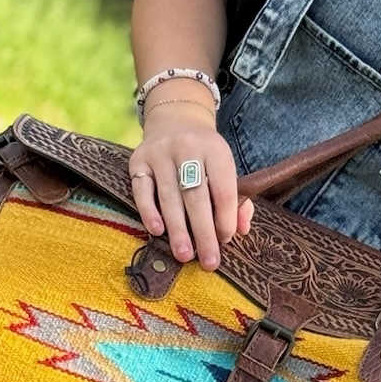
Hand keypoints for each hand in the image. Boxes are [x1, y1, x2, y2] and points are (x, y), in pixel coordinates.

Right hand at [130, 96, 253, 270]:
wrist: (175, 120)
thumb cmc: (205, 155)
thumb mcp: (225, 167)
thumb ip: (237, 199)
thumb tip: (242, 230)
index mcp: (215, 150)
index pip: (223, 189)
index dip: (225, 218)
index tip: (225, 241)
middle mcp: (188, 148)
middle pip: (196, 196)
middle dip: (203, 232)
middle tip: (208, 262)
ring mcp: (160, 153)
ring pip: (169, 196)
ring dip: (177, 229)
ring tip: (184, 255)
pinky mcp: (138, 160)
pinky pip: (142, 189)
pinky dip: (149, 211)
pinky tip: (157, 231)